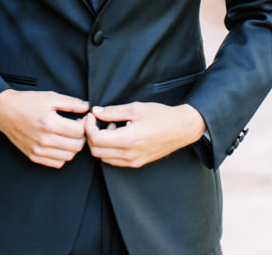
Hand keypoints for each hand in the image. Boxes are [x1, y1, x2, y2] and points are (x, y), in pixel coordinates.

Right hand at [0, 89, 88, 167]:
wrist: (5, 111)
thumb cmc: (27, 102)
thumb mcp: (51, 97)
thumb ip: (71, 103)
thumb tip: (87, 108)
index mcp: (50, 124)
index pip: (79, 132)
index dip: (86, 125)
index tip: (84, 119)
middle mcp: (44, 140)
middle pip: (76, 146)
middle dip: (82, 136)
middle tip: (79, 127)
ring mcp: (38, 150)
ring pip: (68, 157)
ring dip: (74, 147)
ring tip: (70, 135)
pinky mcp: (33, 156)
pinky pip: (56, 163)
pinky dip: (63, 155)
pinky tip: (61, 144)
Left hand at [85, 102, 206, 168]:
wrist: (182, 128)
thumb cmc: (162, 116)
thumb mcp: (136, 109)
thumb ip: (113, 111)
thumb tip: (96, 112)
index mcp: (127, 139)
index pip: (95, 139)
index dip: (89, 127)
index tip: (91, 117)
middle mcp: (128, 154)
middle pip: (96, 151)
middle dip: (92, 136)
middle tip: (97, 122)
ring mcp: (133, 161)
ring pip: (104, 158)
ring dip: (101, 144)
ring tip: (112, 128)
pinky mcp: (138, 163)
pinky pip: (115, 161)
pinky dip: (110, 150)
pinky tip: (119, 137)